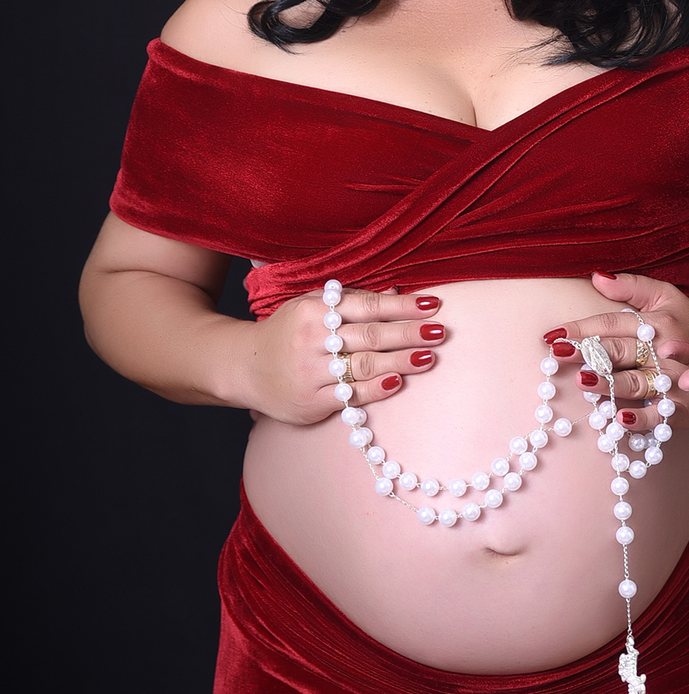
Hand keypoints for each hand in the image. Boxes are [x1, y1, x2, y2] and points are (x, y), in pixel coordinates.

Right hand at [243, 286, 443, 423]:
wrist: (242, 367)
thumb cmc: (287, 331)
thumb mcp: (310, 305)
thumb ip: (351, 300)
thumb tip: (393, 291)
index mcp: (315, 310)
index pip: (368, 306)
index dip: (402, 305)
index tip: (432, 304)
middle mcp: (313, 339)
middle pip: (371, 335)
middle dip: (410, 333)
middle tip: (440, 331)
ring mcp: (311, 372)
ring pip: (364, 365)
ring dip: (401, 361)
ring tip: (429, 356)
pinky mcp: (311, 402)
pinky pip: (351, 395)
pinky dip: (376, 388)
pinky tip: (398, 381)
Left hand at [547, 272, 688, 433]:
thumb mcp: (667, 297)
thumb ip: (632, 287)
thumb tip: (596, 277)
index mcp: (656, 321)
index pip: (611, 323)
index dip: (581, 327)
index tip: (552, 335)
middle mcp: (663, 350)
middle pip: (619, 350)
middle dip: (587, 352)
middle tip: (559, 354)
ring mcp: (674, 381)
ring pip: (634, 382)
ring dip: (608, 383)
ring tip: (584, 380)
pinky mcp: (684, 408)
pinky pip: (659, 416)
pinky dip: (640, 419)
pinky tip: (619, 420)